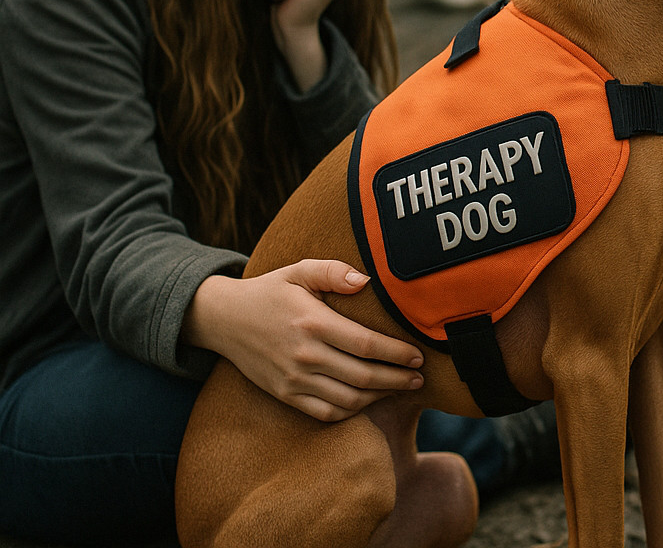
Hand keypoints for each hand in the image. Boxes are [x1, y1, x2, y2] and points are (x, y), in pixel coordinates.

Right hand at [184, 258, 423, 421]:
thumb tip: (365, 280)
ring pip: (348, 399)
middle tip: (420, 377)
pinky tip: (368, 400)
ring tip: (401, 388)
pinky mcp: (285, 395)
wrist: (223, 319)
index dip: (398, 354)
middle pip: (364, 376)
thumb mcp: (299, 270)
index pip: (367, 345)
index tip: (419, 356)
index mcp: (314, 323)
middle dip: (398, 379)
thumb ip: (333, 271)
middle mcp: (305, 355)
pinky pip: (325, 412)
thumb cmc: (270, 291)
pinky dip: (351, 411)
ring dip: (380, 397)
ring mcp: (294, 379)